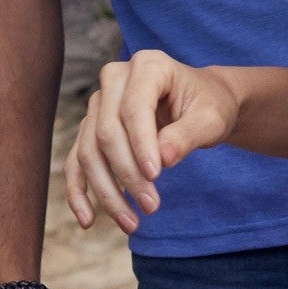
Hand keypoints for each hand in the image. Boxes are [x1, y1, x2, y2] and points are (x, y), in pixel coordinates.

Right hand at [64, 52, 240, 232]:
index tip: (156, 177)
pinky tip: (88, 220)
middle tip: (152, 207)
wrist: (203, 103)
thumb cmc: (210, 106)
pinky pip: (76, 161)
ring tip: (132, 223)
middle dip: (127, 174)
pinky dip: (79, 191)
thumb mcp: (212, 118)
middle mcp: (116, 78)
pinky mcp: (92, 127)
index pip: (133, 108)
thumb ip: (188, 134)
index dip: (140, 144)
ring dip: (106, 192)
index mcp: (148, 65)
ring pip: (89, 151)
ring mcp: (99, 103)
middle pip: (106, 131)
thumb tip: (162, 158)